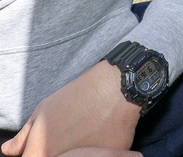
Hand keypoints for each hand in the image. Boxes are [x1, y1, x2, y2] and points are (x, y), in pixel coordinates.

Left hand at [1, 62, 140, 156]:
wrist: (116, 87)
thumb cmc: (77, 97)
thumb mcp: (42, 112)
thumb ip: (23, 137)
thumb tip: (9, 151)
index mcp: (42, 154)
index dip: (39, 151)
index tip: (49, 141)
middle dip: (61, 150)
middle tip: (71, 132)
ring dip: (80, 150)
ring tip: (87, 129)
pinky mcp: (112, 156)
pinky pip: (102, 155)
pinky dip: (101, 147)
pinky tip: (103, 130)